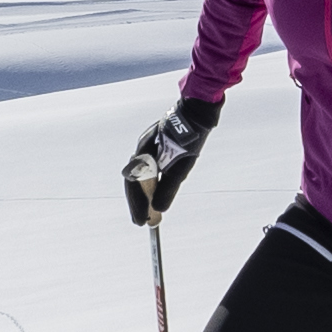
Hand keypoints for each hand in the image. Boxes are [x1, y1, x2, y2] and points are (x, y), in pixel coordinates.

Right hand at [121, 102, 215, 225]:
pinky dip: (148, 184)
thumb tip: (159, 209)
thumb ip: (169, 187)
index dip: (137, 205)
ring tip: (147, 212)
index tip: (141, 222)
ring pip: (139, 176)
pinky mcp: (156, 147)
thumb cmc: (192, 136)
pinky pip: (146, 170)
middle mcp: (142, 149)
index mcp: (144, 153)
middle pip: (133, 182)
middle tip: (142, 222)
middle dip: (137, 203)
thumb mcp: (182, 165)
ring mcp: (147, 147)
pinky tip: (153, 194)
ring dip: (142, 195)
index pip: (134, 184)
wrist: (198, 109)